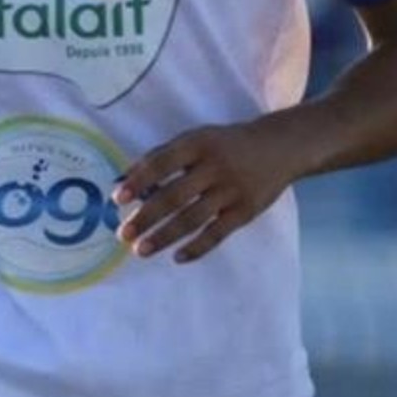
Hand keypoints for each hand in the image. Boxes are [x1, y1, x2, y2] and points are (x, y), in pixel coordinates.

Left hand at [113, 122, 295, 263]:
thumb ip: (161, 156)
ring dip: (165, 236)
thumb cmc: (225, 144)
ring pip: (193, 218)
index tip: (118, 198)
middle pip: (174, 195)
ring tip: (141, 250)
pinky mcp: (246, 211)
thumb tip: (124, 179)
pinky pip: (218, 233)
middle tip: (123, 234)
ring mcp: (232, 190)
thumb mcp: (196, 139)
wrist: (279, 147)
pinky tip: (177, 257)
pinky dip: (197, 247)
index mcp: (198, 143)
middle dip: (146, 216)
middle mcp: (214, 166)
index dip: (139, 180)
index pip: (162, 162)